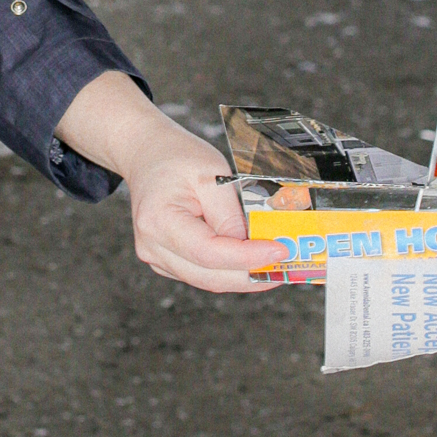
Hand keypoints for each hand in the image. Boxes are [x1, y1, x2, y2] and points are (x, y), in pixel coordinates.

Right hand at [55, 73, 281, 295]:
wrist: (149, 155)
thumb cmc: (177, 158)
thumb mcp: (212, 174)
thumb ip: (232, 214)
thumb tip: (256, 247)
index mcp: (158, 221)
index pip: (209, 253)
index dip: (248, 257)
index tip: (280, 251)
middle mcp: (152, 247)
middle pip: (210, 276)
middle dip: (252, 275)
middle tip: (287, 267)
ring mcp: (158, 257)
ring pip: (209, 280)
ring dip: (244, 276)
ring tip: (276, 266)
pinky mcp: (168, 261)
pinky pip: (203, 274)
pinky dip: (230, 271)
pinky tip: (252, 261)